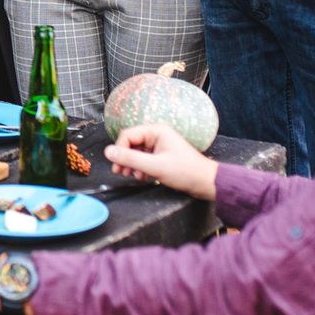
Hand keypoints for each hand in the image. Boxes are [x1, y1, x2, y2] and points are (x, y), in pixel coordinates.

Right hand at [103, 124, 217, 201]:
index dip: (119, 150)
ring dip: (132, 165)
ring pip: (136, 152)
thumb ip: (130, 159)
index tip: (117, 165)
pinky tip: (144, 177)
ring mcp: (159, 145)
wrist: (206, 183)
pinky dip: (141, 168)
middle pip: (130, 143)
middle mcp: (157, 135)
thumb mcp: (155, 166)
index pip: (127, 135)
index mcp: (156, 131)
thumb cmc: (187, 172)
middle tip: (122, 172)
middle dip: (125, 159)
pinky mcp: (161, 155)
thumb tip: (109, 152)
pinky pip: (144, 159)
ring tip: (135, 176)